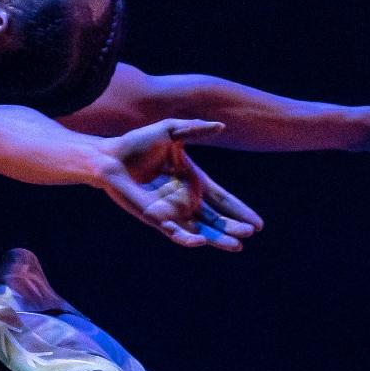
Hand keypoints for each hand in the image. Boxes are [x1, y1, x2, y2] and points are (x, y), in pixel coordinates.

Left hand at [98, 118, 264, 250]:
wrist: (111, 155)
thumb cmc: (139, 142)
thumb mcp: (172, 131)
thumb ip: (195, 129)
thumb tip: (221, 126)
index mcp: (193, 182)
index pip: (223, 199)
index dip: (239, 211)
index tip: (258, 224)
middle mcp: (185, 199)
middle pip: (216, 219)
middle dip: (233, 227)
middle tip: (250, 233)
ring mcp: (171, 211)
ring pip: (200, 230)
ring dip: (217, 239)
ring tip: (235, 245)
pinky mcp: (155, 217)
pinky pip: (174, 232)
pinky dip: (188, 238)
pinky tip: (201, 241)